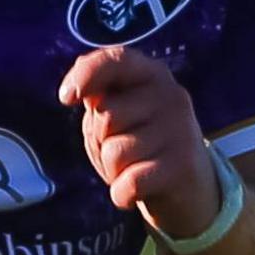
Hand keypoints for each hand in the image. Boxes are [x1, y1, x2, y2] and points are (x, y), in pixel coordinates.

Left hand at [59, 46, 217, 237]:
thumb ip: (99, 96)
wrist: (188, 189)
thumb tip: (81, 93)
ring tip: (135, 168)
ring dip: (113, 170)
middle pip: (106, 116)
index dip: (86, 74)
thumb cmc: (141, 143)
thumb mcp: (118, 113)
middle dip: (101, 141)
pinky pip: (129, 182)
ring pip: (115, 152)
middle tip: (123, 150)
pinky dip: (121, 193)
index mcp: (151, 74)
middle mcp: (171, 95)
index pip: (116, 60)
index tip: (65, 98)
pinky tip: (135, 192)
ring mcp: (181, 129)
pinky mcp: (184, 165)